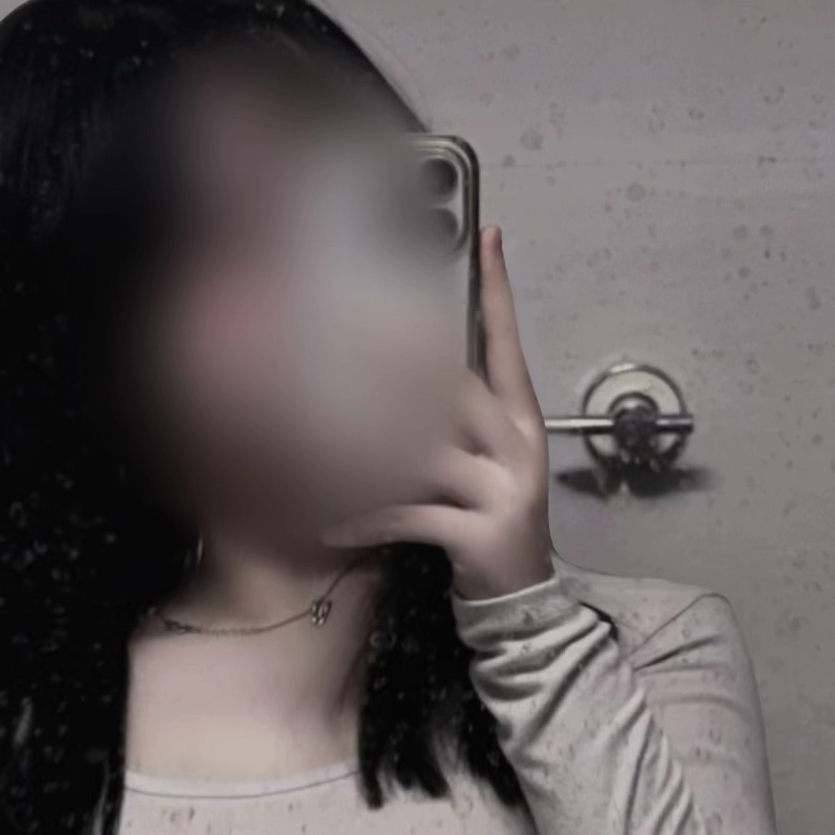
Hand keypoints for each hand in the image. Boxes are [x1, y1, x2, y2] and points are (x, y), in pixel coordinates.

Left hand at [321, 224, 553, 598]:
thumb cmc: (488, 515)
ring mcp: (502, 489)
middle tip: (349, 326)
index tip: (491, 236)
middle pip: (453, 386)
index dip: (498, 291)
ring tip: (311, 437)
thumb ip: (451, 421)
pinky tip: (328, 529)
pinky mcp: (478, 533)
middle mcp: (516, 444)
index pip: (507, 343)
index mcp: (519, 418)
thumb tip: (393, 375)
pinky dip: (364, 523)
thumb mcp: (480, 460)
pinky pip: (408, 517)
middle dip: (399, 357)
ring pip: (421, 452)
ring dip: (361, 448)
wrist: (522, 598)